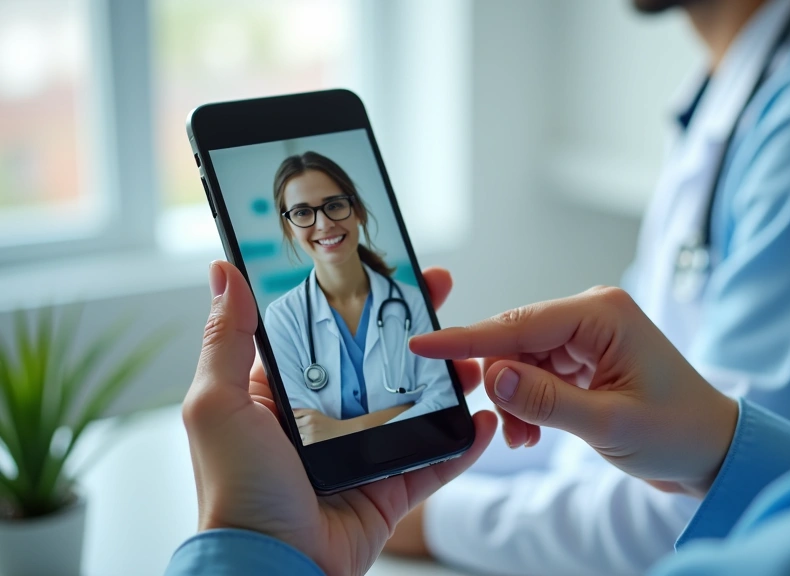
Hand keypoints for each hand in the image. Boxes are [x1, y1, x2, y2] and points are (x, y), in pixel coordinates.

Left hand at [183, 262, 495, 575]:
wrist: (272, 566)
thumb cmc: (235, 492)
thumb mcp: (218, 405)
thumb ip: (227, 339)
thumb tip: (226, 273)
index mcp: (284, 396)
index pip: (329, 335)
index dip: (359, 302)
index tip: (387, 270)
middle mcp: (325, 420)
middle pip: (381, 363)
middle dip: (415, 329)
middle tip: (443, 293)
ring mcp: (362, 454)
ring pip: (416, 406)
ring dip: (449, 381)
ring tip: (475, 357)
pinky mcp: (389, 488)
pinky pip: (434, 460)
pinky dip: (462, 443)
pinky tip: (483, 418)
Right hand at [410, 286, 736, 495]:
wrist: (712, 449)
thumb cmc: (676, 432)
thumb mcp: (607, 422)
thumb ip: (545, 400)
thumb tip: (492, 377)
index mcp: (602, 314)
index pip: (519, 323)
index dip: (466, 339)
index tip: (421, 343)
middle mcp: (593, 314)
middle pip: (516, 339)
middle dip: (501, 384)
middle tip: (505, 428)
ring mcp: (590, 333)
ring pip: (522, 359)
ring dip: (516, 399)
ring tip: (525, 439)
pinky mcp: (587, 355)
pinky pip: (538, 372)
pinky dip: (528, 401)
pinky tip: (532, 431)